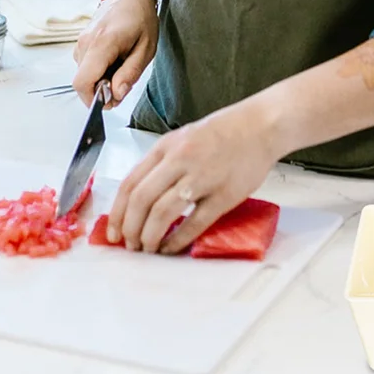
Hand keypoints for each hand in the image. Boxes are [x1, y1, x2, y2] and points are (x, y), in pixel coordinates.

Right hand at [72, 0, 157, 107]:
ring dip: (101, 79)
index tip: (112, 100)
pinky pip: (85, 66)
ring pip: (84, 75)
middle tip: (124, 80)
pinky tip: (114, 59)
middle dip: (101, 90)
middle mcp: (85, 42)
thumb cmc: (141, 17)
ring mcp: (80, 41)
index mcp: (102, 43)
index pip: (82, 83)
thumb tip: (115, 96)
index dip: (94, 99)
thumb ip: (129, 74)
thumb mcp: (146, 49)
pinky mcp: (81, 42)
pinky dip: (99, 69)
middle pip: (82, 82)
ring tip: (122, 63)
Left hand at [106, 100, 278, 253]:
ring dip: (150, 236)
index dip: (117, 212)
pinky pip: (194, 223)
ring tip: (148, 247)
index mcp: (166, 146)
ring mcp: (202, 177)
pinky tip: (171, 247)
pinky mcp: (223, 194)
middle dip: (130, 228)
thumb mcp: (183, 138)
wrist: (260, 126)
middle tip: (130, 244)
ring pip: (163, 212)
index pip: (130, 183)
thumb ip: (163, 163)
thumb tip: (141, 196)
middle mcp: (180, 160)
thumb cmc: (224, 132)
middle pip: (142, 200)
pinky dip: (178, 240)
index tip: (113, 231)